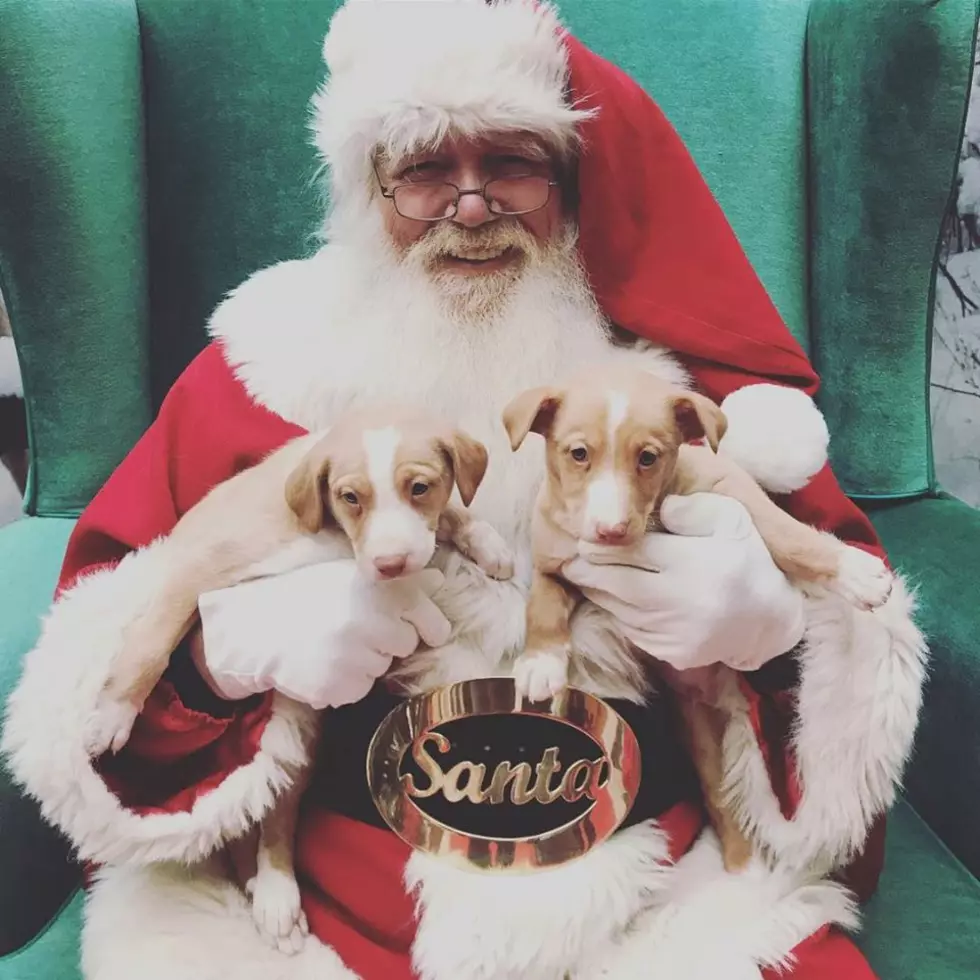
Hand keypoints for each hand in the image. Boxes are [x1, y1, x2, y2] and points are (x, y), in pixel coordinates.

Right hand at [194, 560, 449, 708]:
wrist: (255, 626)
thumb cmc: (309, 597)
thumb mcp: (351, 577)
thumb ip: (398, 584)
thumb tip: (441, 581)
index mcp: (378, 591)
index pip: (428, 620)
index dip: (428, 626)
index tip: (423, 629)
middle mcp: (369, 621)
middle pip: (405, 646)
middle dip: (387, 641)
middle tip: (355, 629)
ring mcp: (352, 657)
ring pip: (380, 669)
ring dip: (364, 661)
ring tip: (333, 644)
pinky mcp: (335, 687)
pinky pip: (357, 690)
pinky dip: (345, 682)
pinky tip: (322, 663)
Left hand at [560, 494, 805, 671]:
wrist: (768, 619)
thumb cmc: (744, 558)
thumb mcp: (730, 519)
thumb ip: (693, 509)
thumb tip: (661, 507)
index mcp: (695, 565)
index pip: (634, 553)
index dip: (603, 546)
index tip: (583, 538)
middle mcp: (683, 602)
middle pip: (615, 584)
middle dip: (587, 569)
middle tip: (572, 556)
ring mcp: (675, 633)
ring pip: (617, 608)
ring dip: (598, 590)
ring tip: (587, 572)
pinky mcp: (671, 653)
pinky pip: (630, 628)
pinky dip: (618, 611)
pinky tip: (617, 594)